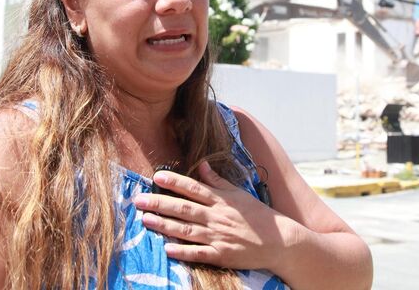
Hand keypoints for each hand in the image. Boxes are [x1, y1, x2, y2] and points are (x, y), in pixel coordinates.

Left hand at [133, 161, 292, 270]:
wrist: (279, 241)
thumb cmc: (257, 215)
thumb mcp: (239, 193)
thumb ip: (218, 181)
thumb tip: (201, 164)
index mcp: (221, 200)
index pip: (194, 188)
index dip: (175, 182)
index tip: (157, 176)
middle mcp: (217, 217)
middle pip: (184, 208)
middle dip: (160, 203)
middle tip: (138, 200)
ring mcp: (218, 237)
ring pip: (186, 230)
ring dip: (164, 225)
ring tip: (146, 219)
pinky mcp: (221, 255)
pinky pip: (199, 253)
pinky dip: (183, 251)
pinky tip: (167, 248)